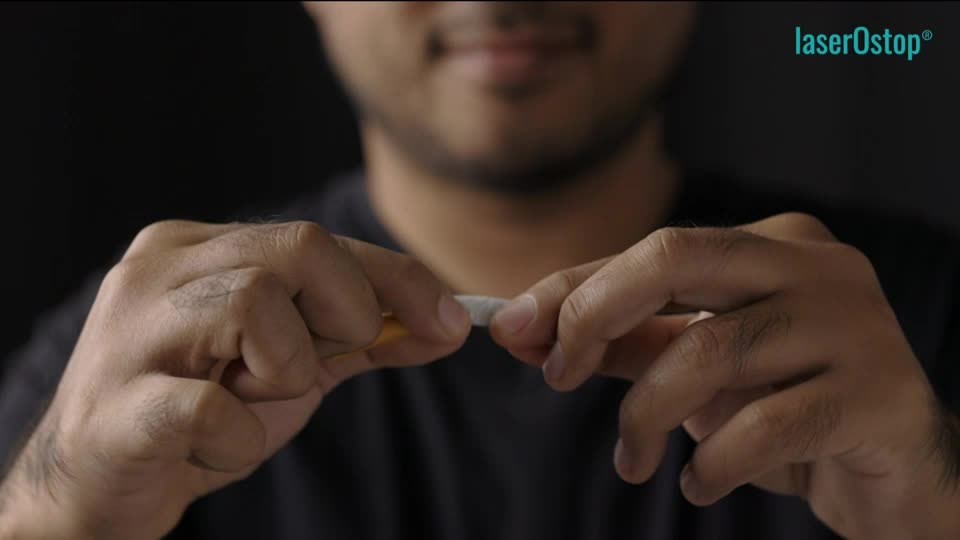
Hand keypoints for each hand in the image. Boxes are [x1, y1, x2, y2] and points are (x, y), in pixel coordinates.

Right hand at [0, 220, 470, 538]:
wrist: (100, 484)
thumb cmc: (200, 412)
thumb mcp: (290, 364)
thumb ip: (361, 336)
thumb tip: (447, 322)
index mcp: (201, 248)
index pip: (320, 239)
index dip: (399, 279)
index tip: (452, 322)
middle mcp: (161, 269)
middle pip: (297, 247)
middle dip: (347, 311)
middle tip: (325, 362)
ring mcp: (131, 332)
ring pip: (254, 304)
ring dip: (285, 373)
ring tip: (249, 401)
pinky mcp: (116, 406)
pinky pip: (211, 407)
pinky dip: (239, 436)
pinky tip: (213, 445)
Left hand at [491, 213, 959, 538]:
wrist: (897, 469)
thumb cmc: (784, 407)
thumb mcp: (697, 369)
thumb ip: (623, 343)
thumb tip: (524, 330)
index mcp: (772, 242)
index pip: (652, 249)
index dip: (572, 288)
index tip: (512, 328)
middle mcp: (816, 265)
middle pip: (677, 257)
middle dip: (594, 315)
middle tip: (556, 378)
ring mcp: (853, 324)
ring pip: (710, 352)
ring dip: (646, 416)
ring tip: (632, 462)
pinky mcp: (876, 394)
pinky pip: (762, 428)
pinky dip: (711, 466)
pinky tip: (698, 483)